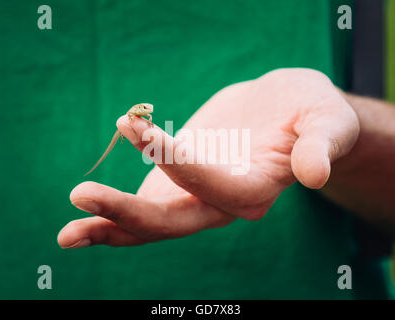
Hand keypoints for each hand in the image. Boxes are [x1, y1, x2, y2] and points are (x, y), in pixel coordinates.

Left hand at [58, 68, 358, 247]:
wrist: (288, 109)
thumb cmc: (312, 112)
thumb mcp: (327, 120)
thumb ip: (322, 145)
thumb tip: (316, 174)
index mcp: (256, 190)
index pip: (213, 188)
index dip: (176, 164)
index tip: (138, 128)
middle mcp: (223, 203)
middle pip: (174, 222)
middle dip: (127, 215)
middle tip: (79, 198)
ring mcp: (197, 195)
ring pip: (153, 222)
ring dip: (110, 224)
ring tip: (67, 233)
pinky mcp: (181, 181)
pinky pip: (146, 202)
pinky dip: (115, 210)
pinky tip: (86, 208)